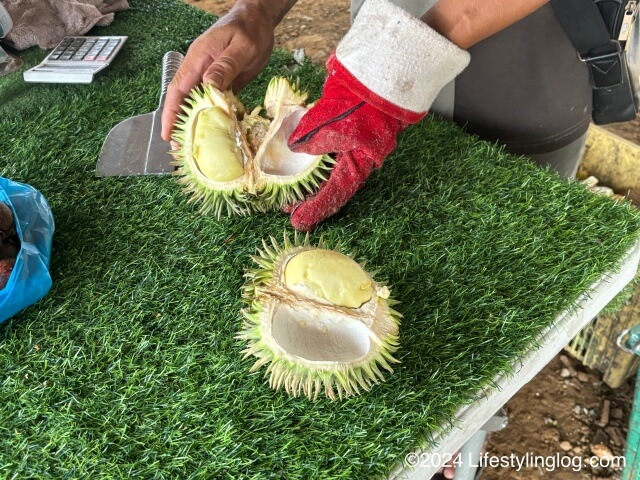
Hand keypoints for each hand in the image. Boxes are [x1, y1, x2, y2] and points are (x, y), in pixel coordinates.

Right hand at [161, 2, 275, 141]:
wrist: (258, 19)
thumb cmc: (250, 29)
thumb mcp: (241, 47)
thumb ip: (225, 66)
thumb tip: (208, 87)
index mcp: (199, 59)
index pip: (178, 89)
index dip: (171, 113)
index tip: (167, 134)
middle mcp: (200, 69)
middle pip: (184, 100)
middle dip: (180, 124)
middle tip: (181, 150)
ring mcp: (210, 76)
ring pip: (198, 103)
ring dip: (196, 124)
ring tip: (195, 147)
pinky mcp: (222, 82)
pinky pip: (214, 102)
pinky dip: (213, 118)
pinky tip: (216, 134)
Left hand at [287, 55, 423, 230]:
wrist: (382, 71)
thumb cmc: (363, 97)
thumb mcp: (333, 120)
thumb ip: (313, 138)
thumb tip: (296, 149)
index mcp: (360, 162)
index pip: (335, 193)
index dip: (316, 208)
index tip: (299, 222)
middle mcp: (358, 160)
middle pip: (332, 188)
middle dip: (311, 200)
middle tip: (288, 210)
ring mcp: (353, 148)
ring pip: (329, 174)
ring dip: (310, 185)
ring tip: (289, 194)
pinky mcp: (346, 135)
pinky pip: (328, 157)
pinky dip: (313, 166)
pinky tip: (297, 168)